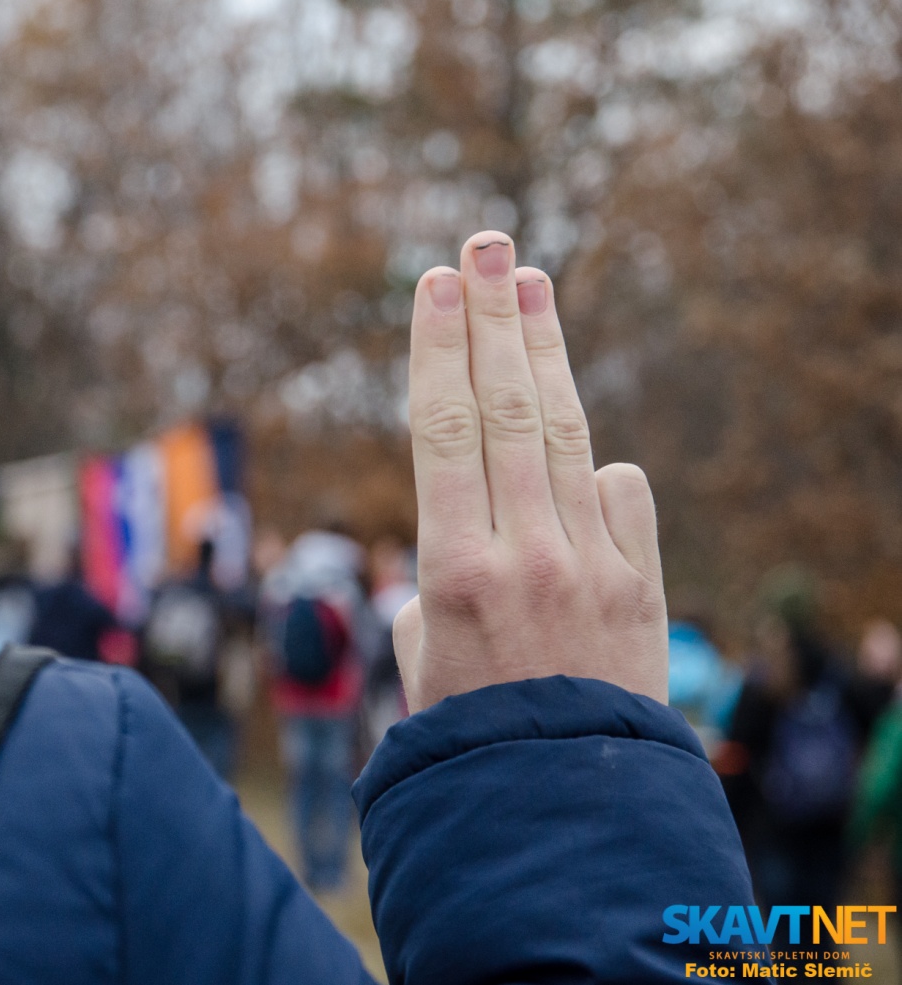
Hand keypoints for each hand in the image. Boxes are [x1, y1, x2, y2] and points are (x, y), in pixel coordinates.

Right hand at [394, 231, 667, 711]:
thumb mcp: (417, 658)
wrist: (558, 813)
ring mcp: (593, 566)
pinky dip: (592, 467)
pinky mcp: (641, 586)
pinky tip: (577, 449)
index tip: (436, 287)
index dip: (440, 349)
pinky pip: (619, 497)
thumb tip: (468, 541)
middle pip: (506, 410)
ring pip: (564, 434)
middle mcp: (525, 555)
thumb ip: (436, 580)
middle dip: (493, 317)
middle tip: (485, 246)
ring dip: (545, 352)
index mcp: (452, 572)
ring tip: (532, 282)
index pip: (443, 431)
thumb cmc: (463, 739)